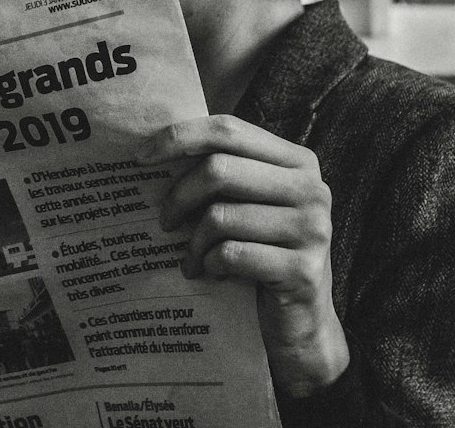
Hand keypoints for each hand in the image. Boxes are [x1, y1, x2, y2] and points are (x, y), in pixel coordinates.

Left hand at [137, 114, 349, 396]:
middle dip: (180, 195)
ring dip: (193, 242)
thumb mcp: (247, 203)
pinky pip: (232, 254)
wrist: (300, 324)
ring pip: (221, 216)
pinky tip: (211, 273)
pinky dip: (211, 264)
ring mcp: (312, 229)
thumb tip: (152, 150)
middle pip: (220, 169)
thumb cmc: (262, 252)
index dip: (180, 137)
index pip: (228, 129)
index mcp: (296, 160)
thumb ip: (221, 171)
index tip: (141, 156)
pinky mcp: (303, 270)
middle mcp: (312, 188)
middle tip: (164, 220)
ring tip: (190, 258)